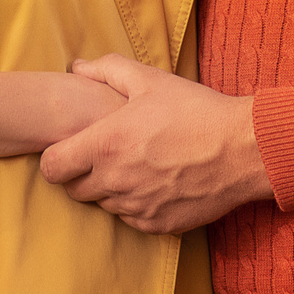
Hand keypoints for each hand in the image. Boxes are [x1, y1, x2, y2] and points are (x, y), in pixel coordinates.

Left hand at [38, 55, 271, 233]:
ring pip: (104, 205)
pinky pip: (131, 219)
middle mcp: (116, 182)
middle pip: (74, 191)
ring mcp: (136, 208)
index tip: (71, 148)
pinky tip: (155, 182)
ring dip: (110, 189)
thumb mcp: (151, 80)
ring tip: (136, 165)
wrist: (242, 149)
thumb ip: (107, 69)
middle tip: (105, 155)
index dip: (56, 157)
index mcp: (105, 146)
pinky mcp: (158, 225)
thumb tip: (77, 68)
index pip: (52, 168)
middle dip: (82, 174)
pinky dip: (135, 204)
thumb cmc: (195, 110)